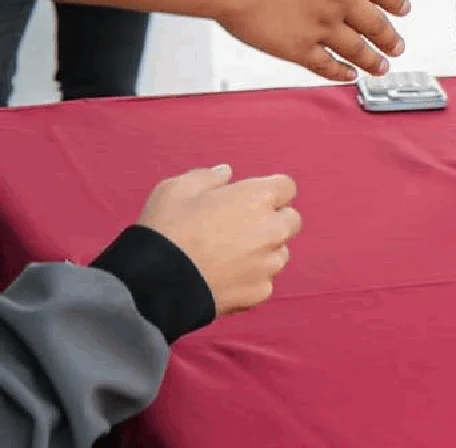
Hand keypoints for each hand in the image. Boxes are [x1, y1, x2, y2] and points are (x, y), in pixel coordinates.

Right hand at [135, 165, 301, 317]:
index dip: (267, 191)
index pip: (286, 187)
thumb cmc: (166, 229)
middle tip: (240, 227)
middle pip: (290, 220)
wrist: (154, 283)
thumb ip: (208, 177)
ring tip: (229, 256)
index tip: (248, 199)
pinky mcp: (260, 292)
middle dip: (272, 220)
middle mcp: (273, 230)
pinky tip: (225, 278)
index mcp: (258, 198)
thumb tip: (226, 173)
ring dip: (264, 251)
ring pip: (280, 253)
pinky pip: (264, 281)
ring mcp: (269, 264)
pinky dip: (250, 279)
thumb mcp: (177, 188)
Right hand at [220, 0, 410, 81]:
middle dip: (389, 35)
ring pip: (357, 48)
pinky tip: (347, 76)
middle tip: (399, 47)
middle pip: (375, 21)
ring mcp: (324, 25)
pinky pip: (326, 64)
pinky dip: (339, 72)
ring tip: (382, 68)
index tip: (404, 10)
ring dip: (371, 59)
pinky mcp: (300, 48)